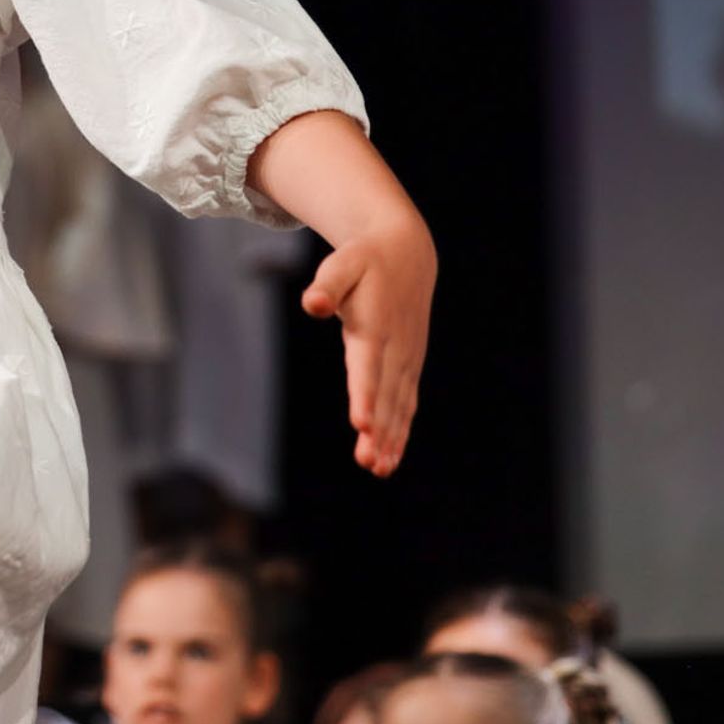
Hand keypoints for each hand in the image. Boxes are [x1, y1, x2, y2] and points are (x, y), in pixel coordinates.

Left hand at [302, 211, 435, 475]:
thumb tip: (313, 303)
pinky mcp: (409, 366)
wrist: (407, 254)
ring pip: (399, 406)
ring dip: (391, 439)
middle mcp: (395, 348)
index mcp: (375, 327)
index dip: (366, 396)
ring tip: (378, 469)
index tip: (362, 425)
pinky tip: (389, 458)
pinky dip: (400, 431)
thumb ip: (328, 284)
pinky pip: (407, 404)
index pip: (369, 367)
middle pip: (386, 395)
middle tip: (368, 462)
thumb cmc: (364, 261)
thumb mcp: (343, 263)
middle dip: (378, 430)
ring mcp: (406, 359)